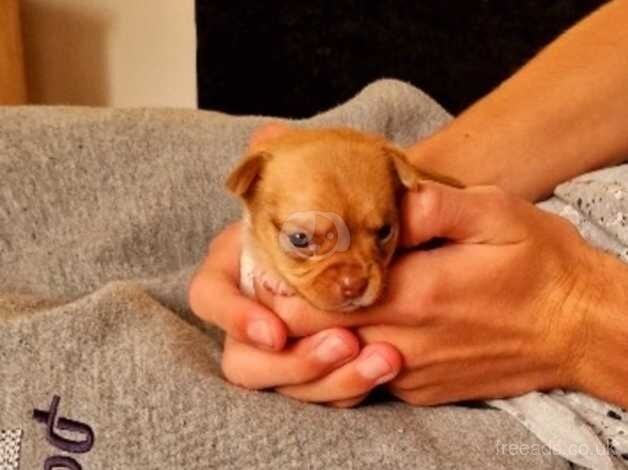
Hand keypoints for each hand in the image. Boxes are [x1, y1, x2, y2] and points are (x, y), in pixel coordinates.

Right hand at [188, 223, 402, 406]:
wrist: (372, 256)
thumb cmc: (344, 221)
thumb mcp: (337, 214)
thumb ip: (343, 218)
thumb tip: (395, 213)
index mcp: (237, 268)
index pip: (209, 295)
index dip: (235, 319)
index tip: (276, 334)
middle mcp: (250, 313)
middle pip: (242, 359)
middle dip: (294, 362)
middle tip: (346, 343)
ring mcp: (274, 349)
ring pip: (281, 387)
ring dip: (331, 379)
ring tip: (381, 358)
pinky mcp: (304, 371)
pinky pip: (316, 395)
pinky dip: (350, 387)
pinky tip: (384, 367)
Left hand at [231, 183, 601, 405]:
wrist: (578, 328)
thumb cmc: (540, 265)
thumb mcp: (495, 213)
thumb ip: (433, 206)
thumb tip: (387, 199)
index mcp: (414, 293)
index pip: (316, 302)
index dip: (277, 287)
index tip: (260, 267)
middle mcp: (404, 341)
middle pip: (311, 339)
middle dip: (278, 318)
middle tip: (263, 286)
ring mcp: (410, 372)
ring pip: (331, 366)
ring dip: (305, 341)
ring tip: (292, 307)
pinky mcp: (419, 388)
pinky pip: (363, 377)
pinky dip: (340, 357)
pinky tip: (339, 330)